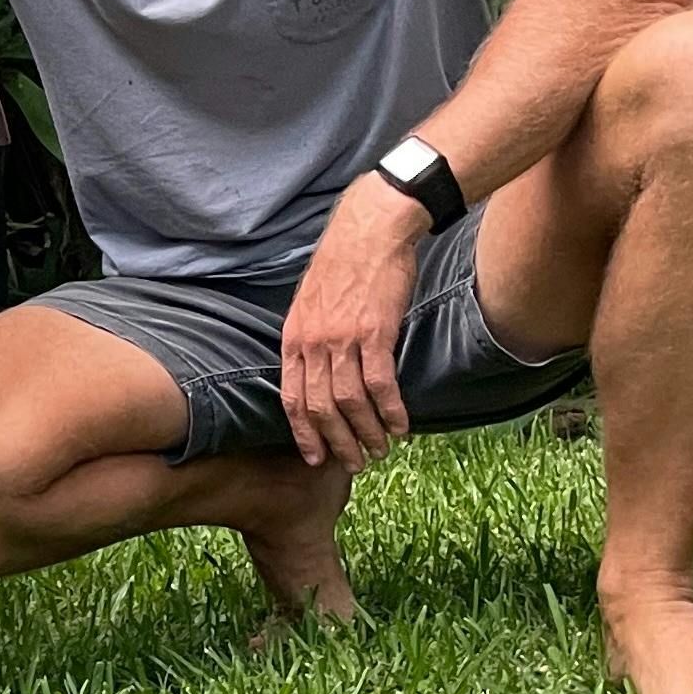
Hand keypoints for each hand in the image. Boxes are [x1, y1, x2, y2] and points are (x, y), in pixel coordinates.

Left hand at [277, 176, 426, 468]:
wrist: (371, 229)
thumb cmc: (345, 264)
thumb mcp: (311, 302)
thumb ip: (311, 338)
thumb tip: (317, 371)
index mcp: (293, 338)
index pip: (291, 399)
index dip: (304, 434)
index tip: (316, 458)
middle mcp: (312, 343)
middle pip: (320, 409)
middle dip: (337, 443)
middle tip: (356, 463)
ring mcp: (342, 338)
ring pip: (349, 402)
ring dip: (367, 433)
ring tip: (380, 450)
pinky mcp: (375, 332)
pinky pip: (380, 384)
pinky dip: (390, 411)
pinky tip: (401, 425)